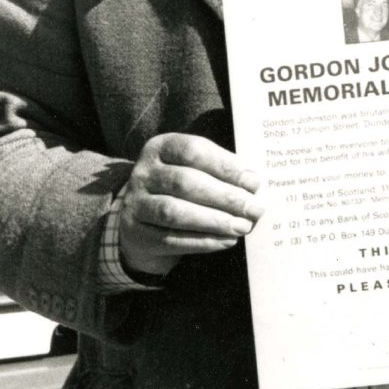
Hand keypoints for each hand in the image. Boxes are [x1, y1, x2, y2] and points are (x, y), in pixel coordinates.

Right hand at [118, 133, 263, 279]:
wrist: (142, 217)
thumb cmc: (181, 188)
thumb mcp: (194, 169)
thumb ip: (221, 172)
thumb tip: (253, 185)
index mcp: (161, 147)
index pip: (193, 151)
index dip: (225, 166)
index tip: (253, 182)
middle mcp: (143, 172)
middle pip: (185, 182)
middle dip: (225, 197)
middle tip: (254, 209)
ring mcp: (134, 203)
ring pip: (175, 212)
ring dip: (214, 221)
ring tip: (242, 226)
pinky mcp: (136, 232)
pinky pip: (170, 239)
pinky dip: (202, 241)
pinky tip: (226, 241)